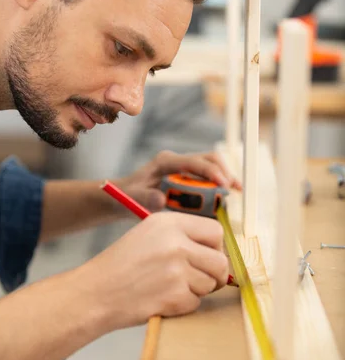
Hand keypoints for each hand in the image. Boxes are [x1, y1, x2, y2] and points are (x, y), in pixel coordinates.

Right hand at [76, 211, 228, 330]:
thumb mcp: (149, 235)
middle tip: (199, 281)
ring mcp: (176, 269)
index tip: (208, 258)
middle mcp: (176, 242)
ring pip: (211, 284)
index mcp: (169, 222)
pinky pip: (196, 303)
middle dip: (215, 275)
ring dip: (196, 291)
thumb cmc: (121, 266)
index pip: (216, 232)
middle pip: (220, 261)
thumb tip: (219, 252)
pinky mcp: (175, 295)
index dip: (216, 248)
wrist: (96, 292)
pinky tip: (161, 299)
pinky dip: (183, 306)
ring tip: (169, 288)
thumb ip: (182, 237)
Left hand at [117, 150, 240, 212]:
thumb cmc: (126, 196)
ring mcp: (183, 169)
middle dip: (224, 172)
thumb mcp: (132, 198)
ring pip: (211, 167)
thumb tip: (162, 200)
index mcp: (166, 161)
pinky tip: (225, 199)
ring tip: (236, 192)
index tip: (224, 185)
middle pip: (208, 159)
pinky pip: (207, 180)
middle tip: (234, 189)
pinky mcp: (187, 179)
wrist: (123, 196)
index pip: (194, 162)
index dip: (211, 172)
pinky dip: (218, 187)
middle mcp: (177, 162)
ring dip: (224, 178)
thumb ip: (145, 198)